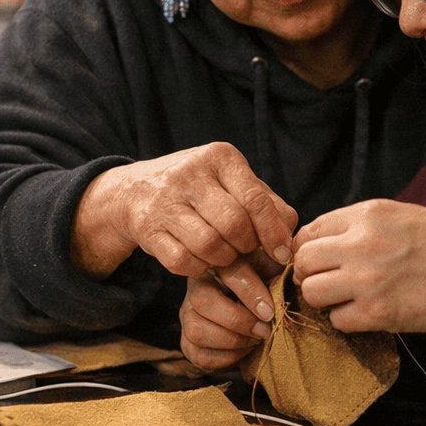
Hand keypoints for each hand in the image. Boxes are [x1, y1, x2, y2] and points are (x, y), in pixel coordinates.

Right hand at [72, 141, 295, 327]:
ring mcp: (165, 201)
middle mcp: (190, 174)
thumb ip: (266, 203)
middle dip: (247, 246)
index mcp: (219, 157)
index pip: (254, 199)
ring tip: (226, 256)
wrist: (136, 189)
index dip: (273, 231)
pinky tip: (202, 261)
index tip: (282, 254)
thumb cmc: (200, 188)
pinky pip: (183, 261)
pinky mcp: (147, 229)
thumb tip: (289, 238)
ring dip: (224, 260)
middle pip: (233, 224)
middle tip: (248, 251)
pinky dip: (199, 268)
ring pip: (209, 245)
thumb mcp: (231, 181)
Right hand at [179, 248, 283, 370]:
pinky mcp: (188, 344)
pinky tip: (244, 350)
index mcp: (215, 266)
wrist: (247, 319)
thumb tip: (286, 259)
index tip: (269, 309)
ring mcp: (187, 317)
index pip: (224, 270)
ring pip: (197, 330)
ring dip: (232, 339)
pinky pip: (200, 354)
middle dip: (237, 319)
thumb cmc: (259, 291)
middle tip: (264, 329)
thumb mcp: (267, 271)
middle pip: (202, 300)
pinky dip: (227, 356)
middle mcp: (195, 289)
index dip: (248, 290)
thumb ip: (274, 263)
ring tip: (255, 340)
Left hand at [292, 199, 425, 333]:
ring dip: (322, 298)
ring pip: (311, 292)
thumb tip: (327, 239)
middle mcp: (362, 243)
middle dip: (307, 272)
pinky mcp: (377, 313)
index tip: (317, 259)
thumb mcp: (403, 215)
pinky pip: (337, 320)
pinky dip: (345, 320)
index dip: (308, 247)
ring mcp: (367, 280)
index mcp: (368, 214)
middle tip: (323, 280)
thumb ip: (363, 223)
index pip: (311, 229)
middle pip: (302, 260)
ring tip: (343, 298)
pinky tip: (364, 313)